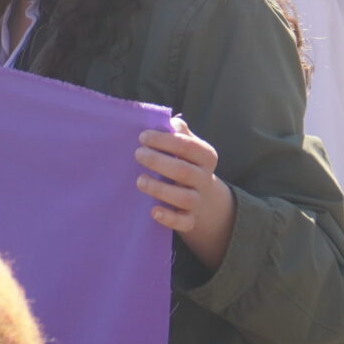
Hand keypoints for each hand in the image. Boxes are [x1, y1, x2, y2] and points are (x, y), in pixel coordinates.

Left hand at [137, 118, 235, 270]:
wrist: (205, 197)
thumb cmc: (187, 162)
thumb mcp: (189, 145)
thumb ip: (179, 132)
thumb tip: (168, 121)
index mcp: (206, 156)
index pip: (187, 146)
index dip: (164, 140)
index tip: (142, 137)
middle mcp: (205, 178)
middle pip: (183, 171)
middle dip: (158, 162)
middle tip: (137, 154)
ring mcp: (199, 200)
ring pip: (184, 198)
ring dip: (160, 189)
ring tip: (140, 181)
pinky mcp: (191, 219)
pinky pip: (184, 222)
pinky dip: (170, 218)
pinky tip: (153, 211)